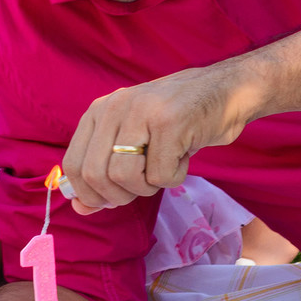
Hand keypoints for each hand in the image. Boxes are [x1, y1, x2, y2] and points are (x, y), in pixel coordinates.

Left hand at [62, 60, 260, 213]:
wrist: (226, 91)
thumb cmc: (177, 122)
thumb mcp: (132, 139)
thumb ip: (103, 171)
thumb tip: (79, 208)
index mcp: (100, 111)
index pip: (74, 164)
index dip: (88, 194)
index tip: (110, 200)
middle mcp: (115, 107)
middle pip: (96, 175)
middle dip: (119, 195)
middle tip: (142, 187)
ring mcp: (142, 112)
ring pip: (124, 177)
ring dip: (148, 187)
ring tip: (164, 168)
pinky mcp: (170, 123)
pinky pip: (160, 176)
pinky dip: (175, 177)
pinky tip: (183, 156)